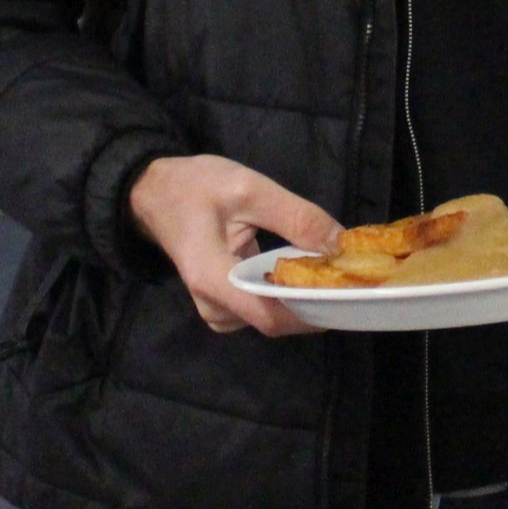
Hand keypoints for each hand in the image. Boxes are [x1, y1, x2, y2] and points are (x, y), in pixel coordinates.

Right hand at [127, 154, 341, 336]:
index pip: (271, 316)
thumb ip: (295, 216)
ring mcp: (217, 309)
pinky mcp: (224, 303)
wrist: (153, 193)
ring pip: (273, 317)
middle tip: (355, 277)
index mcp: (213, 279)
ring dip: (305, 298)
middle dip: (317, 302)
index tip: (350, 294)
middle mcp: (214, 305)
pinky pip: (263, 308)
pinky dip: (288, 294)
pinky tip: (307, 272)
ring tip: (336, 272)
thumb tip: (340, 244)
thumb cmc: (195, 188)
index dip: (314, 311)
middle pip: (276, 320)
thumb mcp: (248, 189)